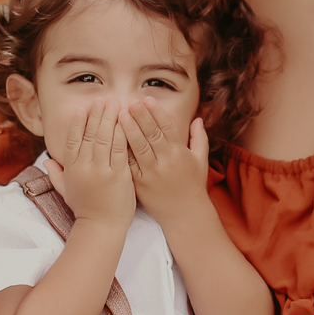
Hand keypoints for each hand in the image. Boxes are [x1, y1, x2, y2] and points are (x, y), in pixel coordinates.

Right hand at [48, 99, 135, 231]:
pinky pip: (120, 148)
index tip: (82, 109)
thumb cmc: (84, 210)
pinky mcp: (119, 174)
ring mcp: (102, 170)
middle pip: (90, 134)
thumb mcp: (65, 191)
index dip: (77, 123)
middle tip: (102, 99)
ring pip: (105, 137)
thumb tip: (46, 161)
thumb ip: (56, 175)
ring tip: (114, 103)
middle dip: (96, 114)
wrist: (101, 227)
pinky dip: (122, 133)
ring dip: (109, 118)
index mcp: (71, 169)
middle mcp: (85, 166)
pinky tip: (125, 121)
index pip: (72, 139)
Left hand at [122, 101, 209, 225]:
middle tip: (130, 102)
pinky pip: (128, 164)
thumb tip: (198, 119)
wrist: (184, 214)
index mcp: (179, 154)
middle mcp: (165, 162)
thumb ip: (199, 138)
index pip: (166, 128)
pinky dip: (120, 150)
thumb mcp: (201, 161)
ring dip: (128, 129)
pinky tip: (113, 137)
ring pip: (137, 147)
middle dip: (140, 116)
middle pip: (150, 135)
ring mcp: (150, 173)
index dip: (156, 113)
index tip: (147, 99)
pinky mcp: (139, 184)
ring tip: (120, 114)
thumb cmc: (193, 185)